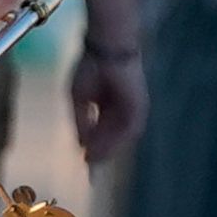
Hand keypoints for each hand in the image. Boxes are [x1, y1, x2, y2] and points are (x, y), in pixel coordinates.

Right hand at [68, 48, 146, 167]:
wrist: (106, 50)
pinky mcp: (139, 108)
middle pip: (112, 137)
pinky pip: (129, 130)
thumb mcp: (77, 98)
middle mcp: (121, 110)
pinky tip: (105, 149)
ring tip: (94, 161)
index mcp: (107, 105)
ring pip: (121, 136)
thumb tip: (80, 143)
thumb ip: (80, 120)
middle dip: (101, 151)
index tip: (83, 159)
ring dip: (108, 149)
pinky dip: (117, 141)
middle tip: (90, 166)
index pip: (102, 131)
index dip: (93, 145)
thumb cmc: (90, 67)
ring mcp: (132, 110)